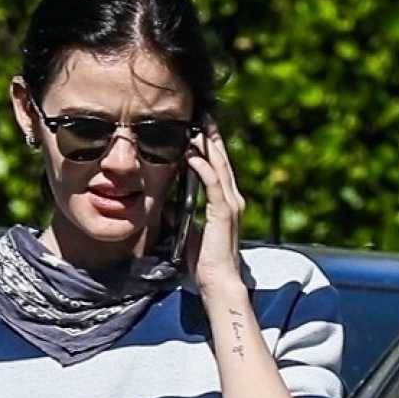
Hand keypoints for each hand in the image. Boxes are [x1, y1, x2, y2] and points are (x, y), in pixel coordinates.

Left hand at [183, 121, 245, 295]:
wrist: (218, 282)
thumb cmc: (205, 264)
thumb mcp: (190, 233)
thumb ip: (181, 216)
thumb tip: (165, 205)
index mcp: (226, 203)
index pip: (219, 167)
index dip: (211, 146)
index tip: (202, 128)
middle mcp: (232, 199)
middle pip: (222, 159)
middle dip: (213, 136)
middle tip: (204, 114)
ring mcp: (230, 204)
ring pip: (219, 165)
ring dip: (208, 144)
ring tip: (199, 124)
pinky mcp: (223, 212)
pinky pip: (212, 183)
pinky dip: (203, 166)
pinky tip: (192, 153)